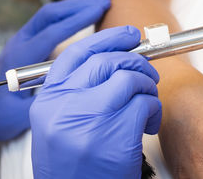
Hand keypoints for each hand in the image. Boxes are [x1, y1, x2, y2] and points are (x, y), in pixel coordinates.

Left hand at [0, 0, 110, 140]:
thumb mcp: (20, 115)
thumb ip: (46, 104)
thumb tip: (78, 95)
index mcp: (19, 58)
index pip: (51, 32)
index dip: (77, 20)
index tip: (99, 10)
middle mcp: (20, 43)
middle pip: (49, 15)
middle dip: (78, 5)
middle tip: (105, 0)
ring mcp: (22, 41)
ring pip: (48, 16)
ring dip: (73, 7)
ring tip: (100, 3)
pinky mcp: (27, 44)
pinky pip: (48, 24)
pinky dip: (68, 16)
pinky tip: (84, 17)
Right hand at [30, 26, 161, 178]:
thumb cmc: (69, 165)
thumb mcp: (56, 124)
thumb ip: (74, 92)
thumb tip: (112, 60)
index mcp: (48, 99)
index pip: (77, 54)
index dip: (107, 39)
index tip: (127, 36)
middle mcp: (65, 105)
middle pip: (106, 62)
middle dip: (135, 62)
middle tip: (146, 73)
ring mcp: (89, 119)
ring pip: (129, 79)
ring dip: (147, 87)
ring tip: (147, 103)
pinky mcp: (115, 136)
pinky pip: (145, 105)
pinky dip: (154, 110)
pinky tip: (148, 125)